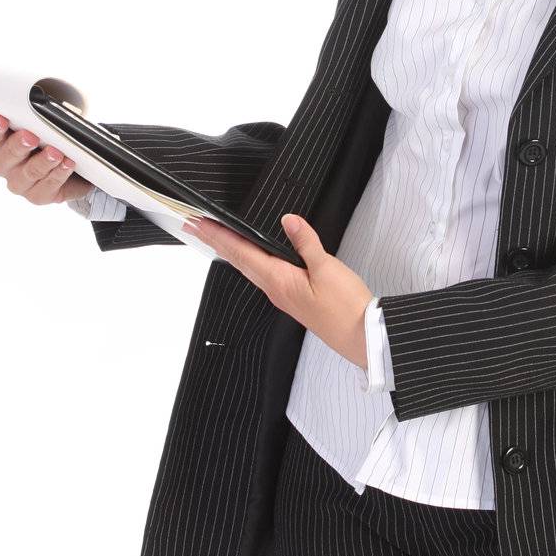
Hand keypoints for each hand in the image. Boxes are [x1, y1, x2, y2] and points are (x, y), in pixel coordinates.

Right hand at [0, 113, 95, 205]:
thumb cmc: (47, 139)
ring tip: (56, 153)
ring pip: (29, 172)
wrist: (70, 167)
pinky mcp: (37, 196)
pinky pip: (48, 186)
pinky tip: (68, 164)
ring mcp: (19, 182)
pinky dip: (59, 173)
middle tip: (30, 137)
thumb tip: (42, 107)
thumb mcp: (39, 124)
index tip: (1, 119)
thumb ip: (33, 117)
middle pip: (7, 156)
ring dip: (43, 161)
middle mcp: (3, 164)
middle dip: (19, 145)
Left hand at [181, 211, 372, 371]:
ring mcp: (282, 295)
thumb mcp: (327, 268)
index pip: (240, 252)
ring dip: (230, 251)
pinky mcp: (292, 298)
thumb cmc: (346, 306)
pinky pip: (262, 275)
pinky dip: (249, 261)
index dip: (218, 236)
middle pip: (238, 260)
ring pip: (248, 268)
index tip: (199, 223)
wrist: (360, 335)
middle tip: (196, 226)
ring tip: (217, 238)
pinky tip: (251, 257)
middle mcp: (275, 289)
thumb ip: (306, 242)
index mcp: (279, 280)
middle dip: (216, 242)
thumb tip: (288, 220)